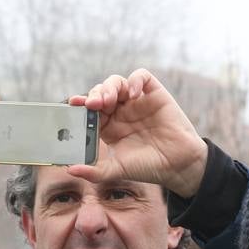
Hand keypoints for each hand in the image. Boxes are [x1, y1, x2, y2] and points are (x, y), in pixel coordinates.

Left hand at [67, 69, 207, 198]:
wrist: (178, 166)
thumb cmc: (148, 167)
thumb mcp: (117, 170)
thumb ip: (95, 171)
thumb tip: (71, 170)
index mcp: (108, 126)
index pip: (90, 110)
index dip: (81, 105)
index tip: (73, 105)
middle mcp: (121, 111)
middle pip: (101, 93)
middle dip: (94, 95)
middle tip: (92, 105)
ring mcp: (137, 101)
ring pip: (118, 82)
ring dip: (109, 87)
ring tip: (109, 100)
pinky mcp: (154, 94)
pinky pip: (142, 77)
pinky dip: (135, 81)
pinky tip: (132, 94)